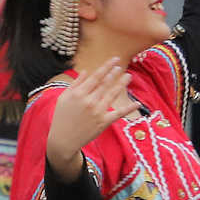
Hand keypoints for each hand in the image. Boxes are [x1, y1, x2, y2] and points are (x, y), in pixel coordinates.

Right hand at [45, 59, 141, 178]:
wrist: (63, 140)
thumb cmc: (62, 117)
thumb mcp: (64, 98)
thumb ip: (75, 84)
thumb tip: (86, 71)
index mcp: (79, 94)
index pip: (96, 76)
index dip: (107, 67)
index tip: (115, 60)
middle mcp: (89, 101)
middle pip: (105, 84)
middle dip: (114, 74)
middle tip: (122, 66)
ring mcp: (97, 112)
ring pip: (113, 94)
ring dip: (122, 84)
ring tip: (128, 76)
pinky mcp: (103, 123)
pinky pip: (118, 114)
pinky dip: (128, 108)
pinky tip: (136, 103)